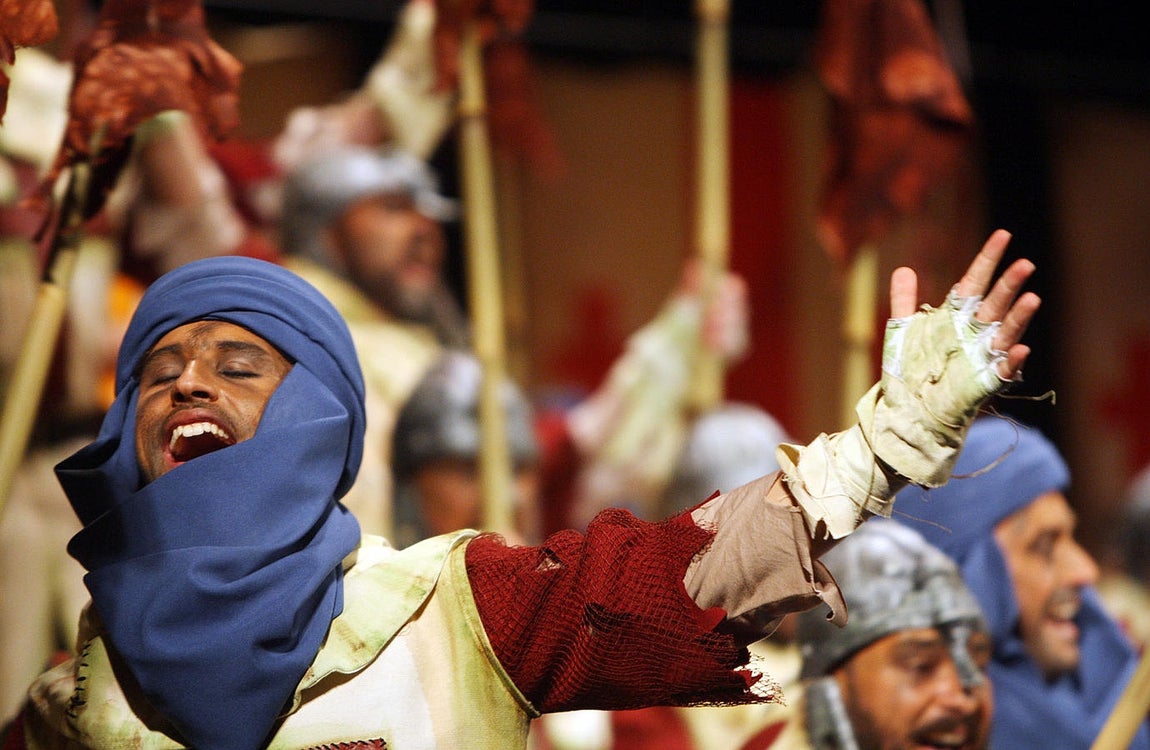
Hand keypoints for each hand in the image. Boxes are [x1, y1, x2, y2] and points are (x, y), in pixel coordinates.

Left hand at [890, 229, 1040, 379]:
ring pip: (1006, 332)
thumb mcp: (903, 329)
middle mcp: (975, 332)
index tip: (1003, 235)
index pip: (976, 281)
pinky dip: (1012, 360)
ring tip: (1032, 299)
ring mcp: (982, 356)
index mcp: (957, 315)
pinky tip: (1020, 349)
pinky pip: (1003, 370)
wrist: (907, 406)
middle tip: (1024, 264)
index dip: (988, 259)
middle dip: (1009, 284)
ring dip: (1019, 317)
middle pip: (996, 303)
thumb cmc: (910, 368)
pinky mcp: (984, 381)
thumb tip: (904, 269)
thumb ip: (904, 301)